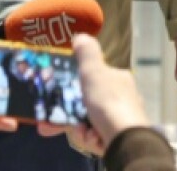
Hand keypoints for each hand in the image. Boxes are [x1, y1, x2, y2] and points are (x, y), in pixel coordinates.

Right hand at [39, 33, 148, 156]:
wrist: (126, 138)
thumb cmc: (108, 102)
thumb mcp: (94, 73)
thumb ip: (86, 55)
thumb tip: (81, 35)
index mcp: (118, 79)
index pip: (92, 80)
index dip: (73, 90)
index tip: (56, 100)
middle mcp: (123, 96)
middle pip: (87, 104)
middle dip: (71, 116)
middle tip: (50, 125)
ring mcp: (122, 116)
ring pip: (89, 122)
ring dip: (80, 129)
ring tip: (82, 132)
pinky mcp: (119, 135)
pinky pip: (97, 136)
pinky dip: (91, 139)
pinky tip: (92, 139)